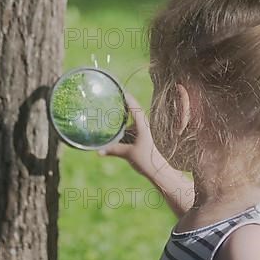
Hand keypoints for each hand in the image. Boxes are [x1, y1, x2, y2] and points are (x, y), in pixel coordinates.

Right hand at [97, 93, 194, 215]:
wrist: (160, 172)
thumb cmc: (147, 161)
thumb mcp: (128, 154)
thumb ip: (113, 150)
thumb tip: (98, 151)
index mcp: (142, 124)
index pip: (133, 105)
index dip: (125, 96)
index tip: (118, 88)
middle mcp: (143, 126)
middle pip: (129, 112)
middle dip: (119, 107)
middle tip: (108, 100)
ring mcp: (143, 132)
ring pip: (129, 124)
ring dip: (120, 123)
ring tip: (107, 118)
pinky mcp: (142, 139)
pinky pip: (131, 132)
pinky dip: (123, 133)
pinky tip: (114, 136)